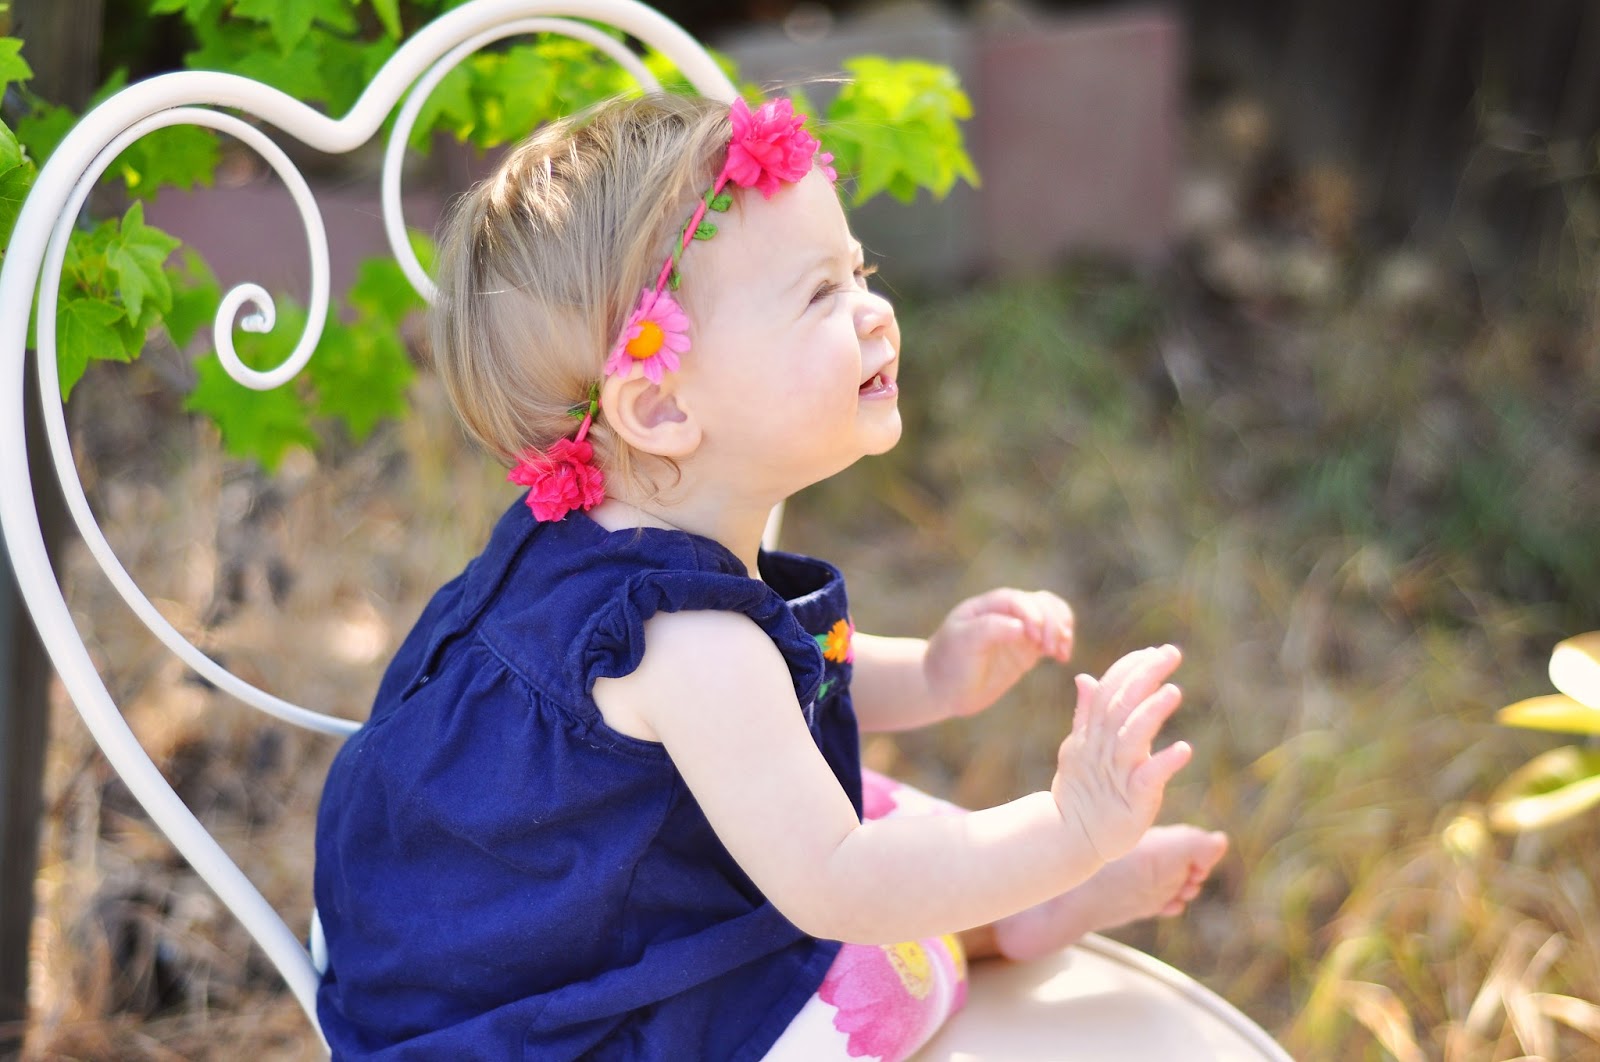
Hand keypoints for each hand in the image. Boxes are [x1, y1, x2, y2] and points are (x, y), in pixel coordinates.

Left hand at [923, 588, 1074, 718]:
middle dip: (1050, 623)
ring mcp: (1019, 630)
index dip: (1031, 614)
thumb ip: (988, 629)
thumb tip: (1020, 626)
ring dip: (1061, 628)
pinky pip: (1052, 636)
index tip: (1032, 638)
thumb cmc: (948, 664)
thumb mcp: (961, 644)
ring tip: (1059, 651)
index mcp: (986, 606)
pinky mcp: (1028, 648)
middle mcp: (1005, 613)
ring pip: (1052, 615)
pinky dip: (1063, 641)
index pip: (1017, 600)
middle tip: (1049, 649)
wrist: (945, 689)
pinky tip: (1062, 656)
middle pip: (1040, 604)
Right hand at [1051, 645, 1190, 865]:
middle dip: (1144, 676)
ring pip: (1132, 737)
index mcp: (1090, 735)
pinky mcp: (1132, 802)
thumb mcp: (1078, 749)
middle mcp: (1102, 750)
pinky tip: (1184, 749)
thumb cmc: (1081, 793)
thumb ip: (1085, 714)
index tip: (1152, 651)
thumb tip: (1085, 677)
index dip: (1127, 669)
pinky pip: (1148, 779)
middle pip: (1120, 705)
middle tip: (1171, 653)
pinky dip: (1165, 763)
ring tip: (1173, 691)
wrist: (1070, 839)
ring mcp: (1116, 775)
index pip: (1106, 692)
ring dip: (1152, 712)